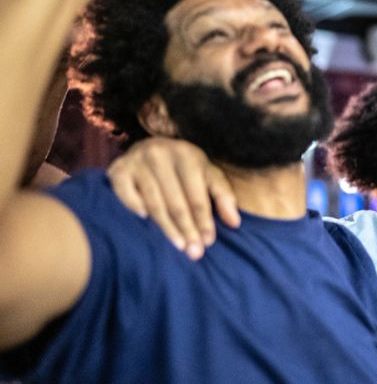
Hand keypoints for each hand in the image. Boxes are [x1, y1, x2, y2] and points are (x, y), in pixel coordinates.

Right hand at [108, 138, 238, 259]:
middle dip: (188, 229)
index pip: (197, 195)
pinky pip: (124, 192)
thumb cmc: (185, 168)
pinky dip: (133, 205)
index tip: (208, 242)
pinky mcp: (118, 168)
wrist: (151, 148)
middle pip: (176, 202)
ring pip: (154, 202)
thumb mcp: (207, 174)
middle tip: (194, 252)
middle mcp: (161, 154)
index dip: (204, 220)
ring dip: (166, 227)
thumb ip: (222, 195)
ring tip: (178, 245)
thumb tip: (234, 222)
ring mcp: (138, 160)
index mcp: (187, 155)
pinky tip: (143, 219)